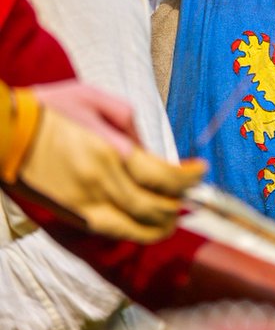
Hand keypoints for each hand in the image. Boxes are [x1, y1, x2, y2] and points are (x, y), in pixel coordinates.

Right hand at [14, 85, 205, 242]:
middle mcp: (102, 182)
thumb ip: (130, 123)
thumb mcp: (96, 99)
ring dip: (160, 226)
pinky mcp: (70, 215)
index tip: (200, 171)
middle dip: (179, 204)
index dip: (190, 179)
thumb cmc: (49, 109)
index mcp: (112, 152)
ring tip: (173, 218)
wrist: (1, 133)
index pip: (165, 177)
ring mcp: (85, 203)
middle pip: (155, 207)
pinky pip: (110, 230)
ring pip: (135, 227)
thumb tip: (148, 149)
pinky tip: (143, 225)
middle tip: (191, 196)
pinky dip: (133, 231)